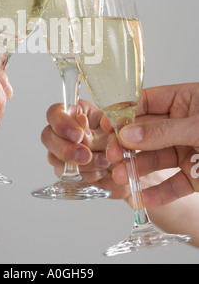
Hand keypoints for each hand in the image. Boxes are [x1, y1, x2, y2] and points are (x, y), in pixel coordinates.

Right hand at [42, 100, 130, 198]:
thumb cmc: (125, 134)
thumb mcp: (118, 122)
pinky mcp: (71, 174)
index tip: (78, 134)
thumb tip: (81, 121)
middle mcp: (64, 133)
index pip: (54, 113)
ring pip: (57, 161)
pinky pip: (71, 178)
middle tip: (86, 155)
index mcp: (75, 112)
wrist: (138, 158)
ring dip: (82, 164)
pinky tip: (103, 172)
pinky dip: (89, 176)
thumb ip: (100, 120)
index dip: (62, 123)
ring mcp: (64, 154)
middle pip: (47, 137)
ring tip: (104, 162)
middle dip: (66, 149)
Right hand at [103, 83, 198, 208]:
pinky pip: (173, 183)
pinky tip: (142, 199)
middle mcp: (183, 123)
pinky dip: (158, 192)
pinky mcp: (196, 174)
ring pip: (156, 159)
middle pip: (146, 132)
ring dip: (138, 169)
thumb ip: (164, 130)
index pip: (146, 102)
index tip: (108, 125)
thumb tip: (128, 133)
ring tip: (122, 178)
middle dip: (128, 145)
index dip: (125, 113)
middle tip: (114, 156)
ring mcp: (188, 149)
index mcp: (186, 100)